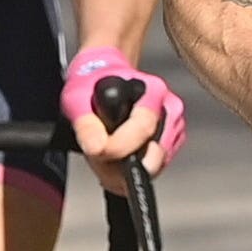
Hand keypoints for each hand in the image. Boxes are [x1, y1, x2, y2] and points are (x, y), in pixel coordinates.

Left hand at [60, 45, 185, 194]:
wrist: (105, 79)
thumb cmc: (93, 85)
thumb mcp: (77, 98)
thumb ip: (86, 123)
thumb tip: (97, 148)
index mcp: (153, 90)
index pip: (144, 128)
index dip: (118, 147)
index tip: (96, 151)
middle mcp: (170, 109)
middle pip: (152, 155)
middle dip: (121, 165)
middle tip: (97, 155)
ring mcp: (174, 128)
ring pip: (152, 167)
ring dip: (124, 170)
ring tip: (104, 152)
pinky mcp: (172, 145)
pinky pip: (152, 170)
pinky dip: (131, 171)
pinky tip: (117, 155)